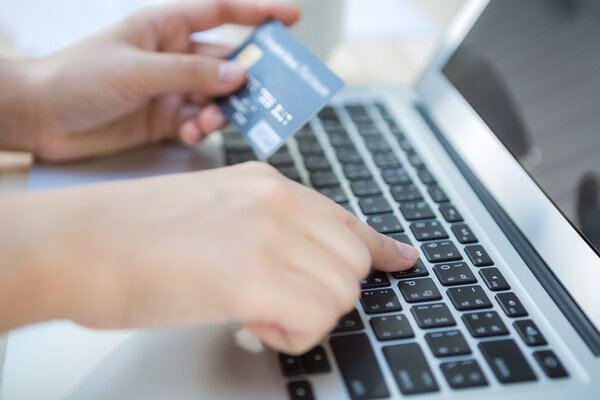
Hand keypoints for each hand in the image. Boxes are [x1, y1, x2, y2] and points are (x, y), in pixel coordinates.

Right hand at [0, 163, 417, 353]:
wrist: (81, 241)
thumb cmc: (132, 233)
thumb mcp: (214, 212)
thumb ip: (266, 230)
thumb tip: (297, 264)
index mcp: (268, 185)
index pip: (346, 219)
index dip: (378, 247)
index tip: (401, 259)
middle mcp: (278, 203)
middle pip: (353, 262)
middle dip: (326, 292)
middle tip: (280, 302)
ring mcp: (270, 236)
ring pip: (341, 293)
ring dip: (306, 314)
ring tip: (255, 311)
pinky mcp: (255, 277)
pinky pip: (315, 320)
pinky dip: (291, 335)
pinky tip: (252, 322)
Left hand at [23, 0, 299, 161]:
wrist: (42, 118)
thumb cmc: (79, 78)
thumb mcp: (137, 70)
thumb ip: (189, 74)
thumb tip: (238, 76)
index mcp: (166, 28)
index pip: (220, 13)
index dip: (257, 13)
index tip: (291, 18)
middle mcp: (174, 57)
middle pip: (226, 62)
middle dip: (247, 77)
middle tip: (270, 91)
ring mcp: (172, 89)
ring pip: (216, 98)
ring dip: (219, 111)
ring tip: (207, 122)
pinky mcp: (165, 119)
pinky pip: (197, 122)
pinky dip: (199, 129)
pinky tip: (188, 133)